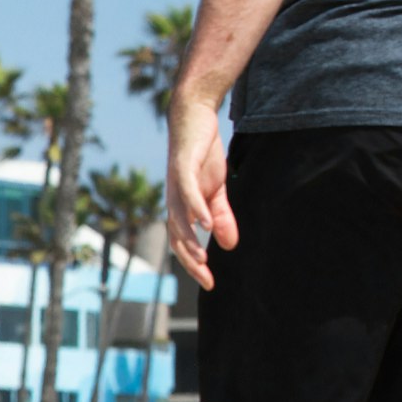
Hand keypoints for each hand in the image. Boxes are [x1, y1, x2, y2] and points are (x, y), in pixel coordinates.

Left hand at [166, 95, 236, 289]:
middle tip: (206, 280)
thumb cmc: (201, 155)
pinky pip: (187, 193)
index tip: (209, 284)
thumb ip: (221, 216)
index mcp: (181, 208)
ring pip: (179, 219)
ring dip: (190, 241)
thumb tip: (228, 245)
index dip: (194, 265)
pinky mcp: (183, 168)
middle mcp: (173, 200)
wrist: (194, 118)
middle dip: (191, 261)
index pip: (183, 243)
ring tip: (203, 260)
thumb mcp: (216, 189)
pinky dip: (196, 209)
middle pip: (177, 238)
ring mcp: (176, 184)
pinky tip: (205, 224)